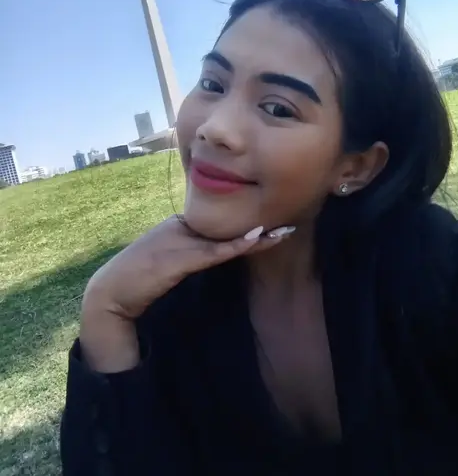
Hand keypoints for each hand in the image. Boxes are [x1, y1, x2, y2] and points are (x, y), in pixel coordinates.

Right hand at [80, 217, 291, 371]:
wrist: (112, 292)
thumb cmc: (140, 278)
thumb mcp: (170, 262)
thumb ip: (192, 255)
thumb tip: (217, 253)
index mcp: (182, 226)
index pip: (221, 224)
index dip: (247, 224)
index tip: (272, 224)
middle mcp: (184, 227)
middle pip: (228, 225)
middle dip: (258, 225)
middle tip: (289, 222)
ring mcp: (182, 240)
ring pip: (226, 236)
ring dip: (257, 235)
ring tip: (284, 231)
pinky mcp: (179, 257)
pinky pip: (214, 251)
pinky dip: (236, 244)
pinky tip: (256, 237)